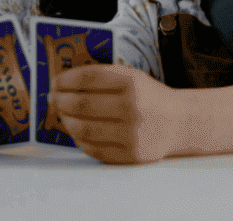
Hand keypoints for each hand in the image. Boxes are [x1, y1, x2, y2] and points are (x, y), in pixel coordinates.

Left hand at [50, 64, 182, 164]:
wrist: (179, 123)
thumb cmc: (149, 97)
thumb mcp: (132, 78)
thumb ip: (102, 78)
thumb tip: (63, 84)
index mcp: (132, 83)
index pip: (88, 78)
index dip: (66, 80)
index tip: (54, 81)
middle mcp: (132, 108)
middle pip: (82, 104)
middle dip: (60, 101)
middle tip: (52, 99)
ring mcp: (132, 134)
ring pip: (84, 129)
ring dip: (66, 121)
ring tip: (62, 115)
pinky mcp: (130, 155)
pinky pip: (94, 149)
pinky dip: (79, 140)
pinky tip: (76, 131)